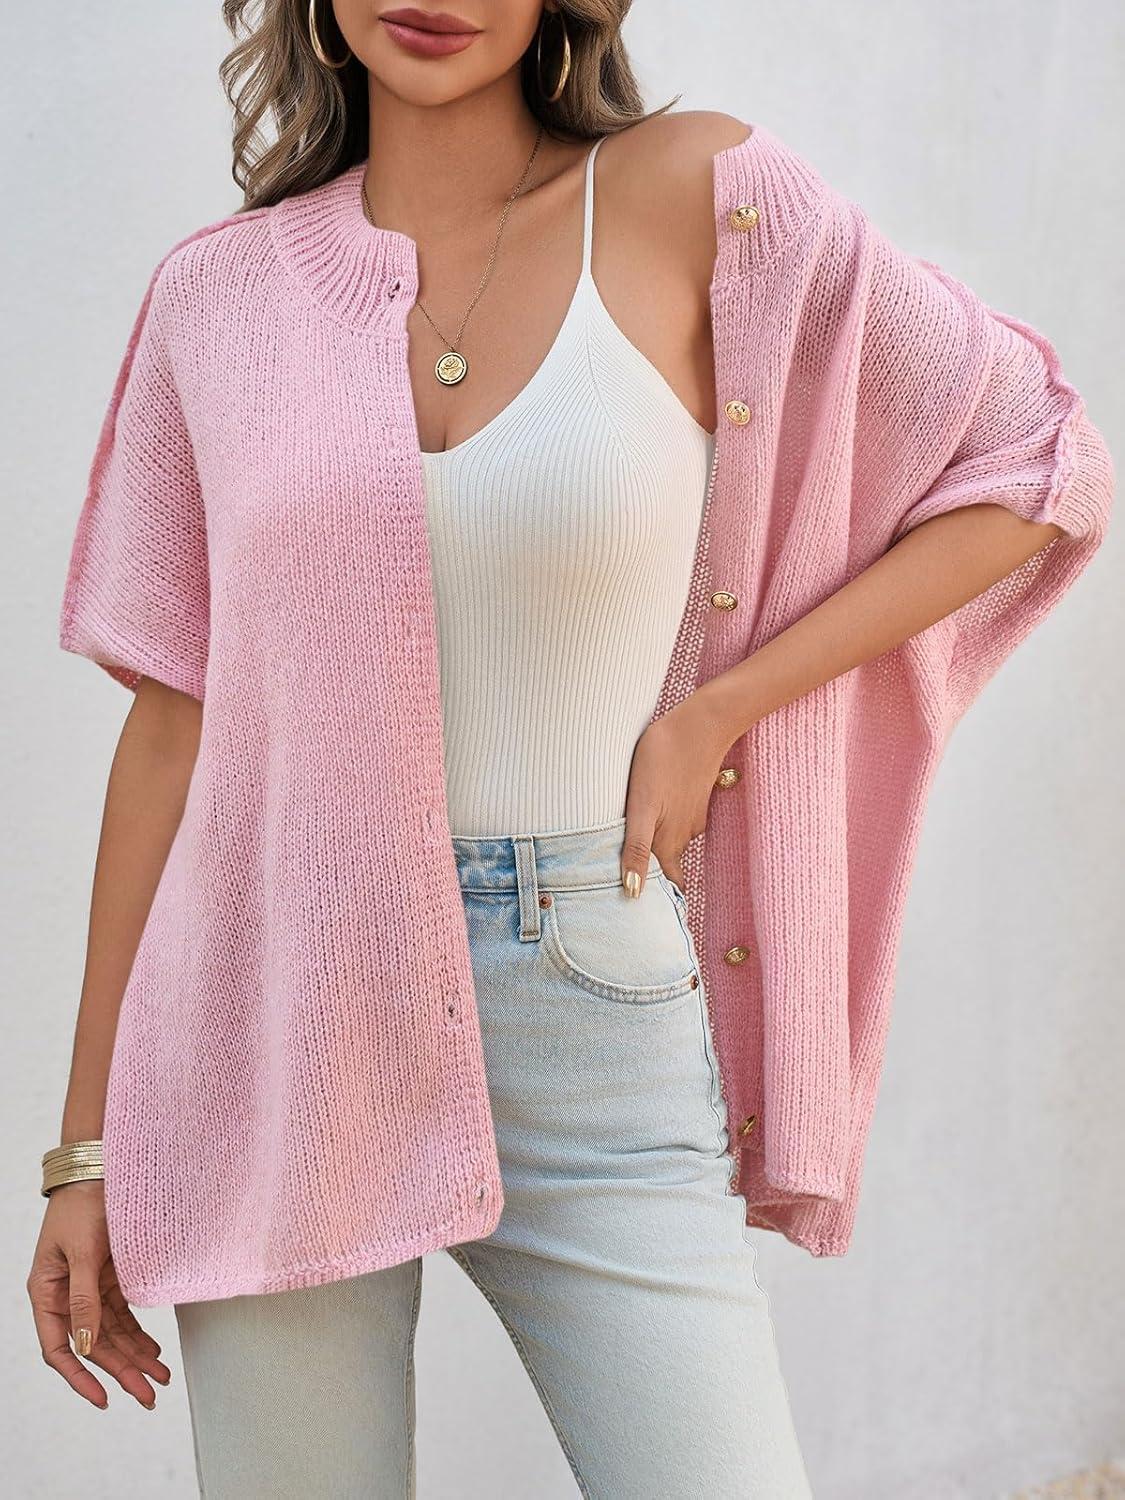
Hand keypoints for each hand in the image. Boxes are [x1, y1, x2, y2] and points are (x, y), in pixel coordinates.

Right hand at [27, 1178, 171, 1409]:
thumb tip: (87, 1345)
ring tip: (159, 1378)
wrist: (100, 1168)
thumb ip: (84, 1299)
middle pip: (93, 1345)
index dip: (80, 1377)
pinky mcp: (108, 1277)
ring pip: (111, 1333)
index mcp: (46, 1293)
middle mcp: (66, 1295)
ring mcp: (88, 1288)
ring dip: (134, 1356)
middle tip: (149, 1395)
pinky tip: (153, 1350)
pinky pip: (122, 1314)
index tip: (104, 1398)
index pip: (59, 1348)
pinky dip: (138, 1333)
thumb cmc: (83, 1204)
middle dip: (121, 1372)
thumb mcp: (83, 1252)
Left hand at [620, 692, 735, 896]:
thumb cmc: (662, 760)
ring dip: (658, 854)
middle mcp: (683, 835)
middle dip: (656, 882)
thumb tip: (633, 892)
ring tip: (636, 858)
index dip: (659, 903)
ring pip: (672, 844)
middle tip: (638, 893)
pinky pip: (677, 823)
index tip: (649, 921)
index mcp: (667, 842)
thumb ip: (637, 848)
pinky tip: (653, 818)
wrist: (701, 723)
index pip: (668, 887)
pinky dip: (665, 828)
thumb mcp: (642, 806)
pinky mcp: (694, 799)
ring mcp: (692, 817)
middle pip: (668, 868)